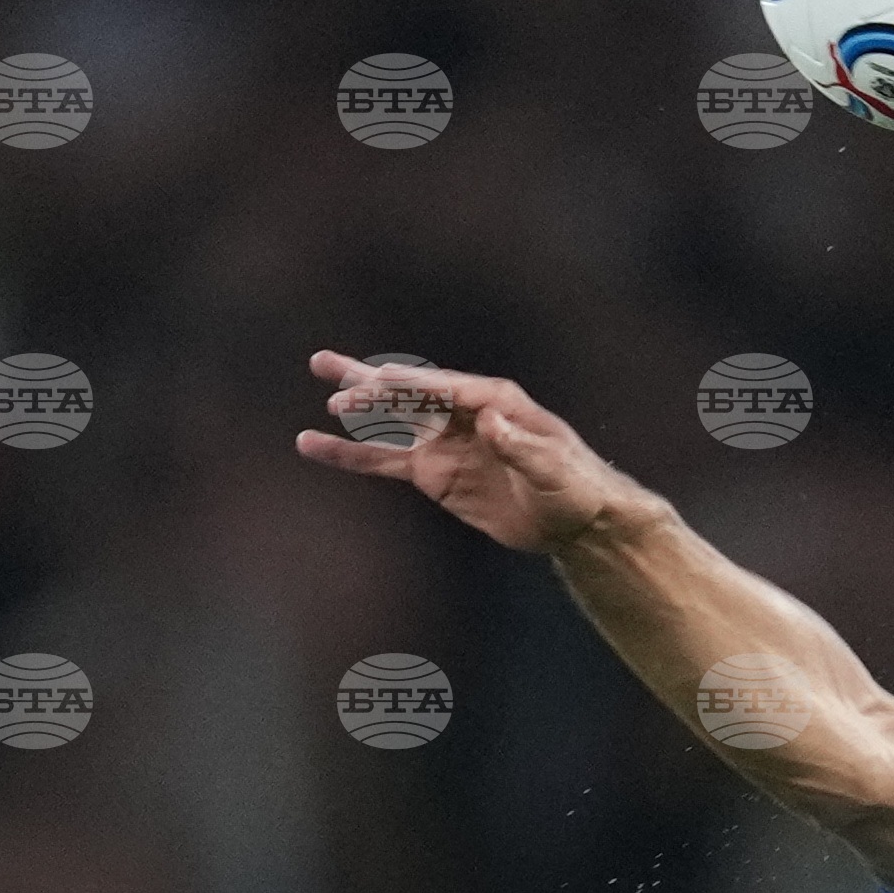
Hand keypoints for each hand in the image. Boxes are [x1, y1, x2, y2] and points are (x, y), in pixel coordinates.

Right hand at [295, 353, 640, 553]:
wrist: (577, 521)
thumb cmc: (574, 487)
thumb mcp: (553, 468)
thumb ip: (520, 446)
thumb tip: (489, 420)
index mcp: (493, 401)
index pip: (441, 387)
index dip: (407, 383)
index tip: (375, 381)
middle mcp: (460, 414)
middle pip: (407, 394)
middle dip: (369, 385)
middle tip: (326, 371)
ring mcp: (442, 442)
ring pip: (388, 423)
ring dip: (354, 412)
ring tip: (320, 401)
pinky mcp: (432, 474)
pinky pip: (383, 461)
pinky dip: (351, 455)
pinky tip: (316, 446)